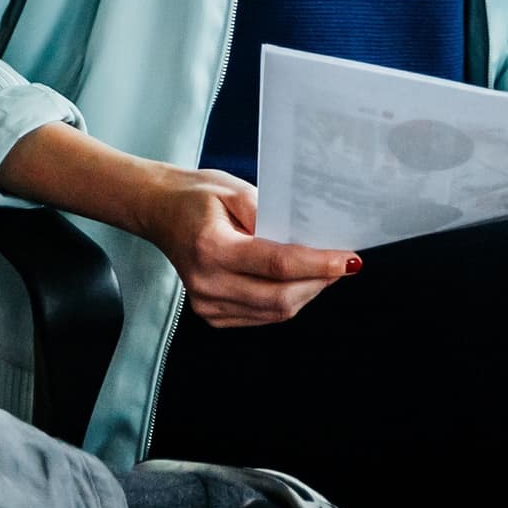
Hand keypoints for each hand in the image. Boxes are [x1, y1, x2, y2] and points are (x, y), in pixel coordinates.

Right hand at [137, 166, 356, 327]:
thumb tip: (311, 241)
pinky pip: (263, 316)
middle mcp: (207, 282)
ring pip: (276, 312)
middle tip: (340, 263)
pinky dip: (286, 301)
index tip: (349, 259)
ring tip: (319, 270)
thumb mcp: (235, 190)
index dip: (319, 264)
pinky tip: (293, 282)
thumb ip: (272, 216)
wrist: (158, 210)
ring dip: (306, 292)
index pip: (277, 265)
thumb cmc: (196, 196)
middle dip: (319, 281)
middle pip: (282, 297)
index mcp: (211, 247)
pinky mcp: (211, 314)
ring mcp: (207, 303)